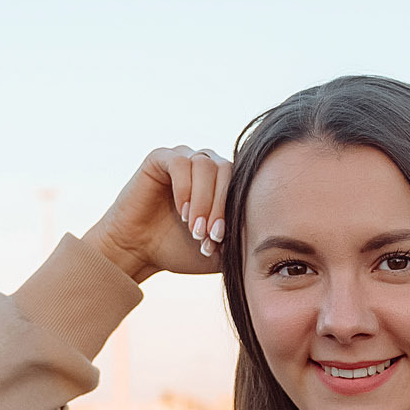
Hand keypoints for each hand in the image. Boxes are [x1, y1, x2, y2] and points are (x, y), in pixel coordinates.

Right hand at [81, 145, 232, 283]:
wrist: (138, 251)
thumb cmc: (178, 250)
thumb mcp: (219, 249)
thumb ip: (242, 238)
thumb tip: (271, 236)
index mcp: (221, 182)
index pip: (241, 182)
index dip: (233, 210)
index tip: (221, 240)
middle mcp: (204, 165)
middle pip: (226, 171)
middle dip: (220, 206)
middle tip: (208, 235)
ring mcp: (183, 158)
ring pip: (206, 166)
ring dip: (203, 201)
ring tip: (193, 228)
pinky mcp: (160, 157)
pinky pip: (181, 162)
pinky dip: (185, 189)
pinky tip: (181, 213)